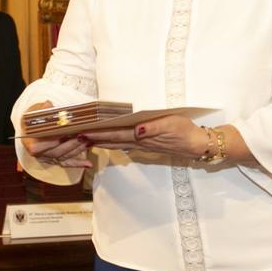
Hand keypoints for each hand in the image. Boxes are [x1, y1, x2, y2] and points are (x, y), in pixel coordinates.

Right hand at [21, 102, 91, 168]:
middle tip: (82, 136)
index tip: (63, 135)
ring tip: (88, 142)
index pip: (40, 146)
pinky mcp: (58, 161)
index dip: (52, 142)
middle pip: (56, 152)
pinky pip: (68, 163)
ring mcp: (50, 159)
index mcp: (32, 144)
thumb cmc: (34, 123)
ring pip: (64, 157)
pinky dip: (79, 163)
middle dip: (71, 144)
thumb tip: (48, 104)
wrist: (33, 132)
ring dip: (77, 150)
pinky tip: (89, 164)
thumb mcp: (34, 115)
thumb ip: (42, 110)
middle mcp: (41, 154)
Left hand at [81, 115, 206, 158]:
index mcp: (141, 135)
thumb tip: (137, 130)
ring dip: (100, 142)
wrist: (196, 144)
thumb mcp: (170, 125)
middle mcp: (138, 142)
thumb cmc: (184, 131)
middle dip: (93, 140)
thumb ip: (152, 128)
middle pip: (110, 141)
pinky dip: (111, 143)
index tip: (81, 133)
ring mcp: (141, 145)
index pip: (114, 134)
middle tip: (76, 138)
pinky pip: (123, 144)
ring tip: (85, 140)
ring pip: (115, 144)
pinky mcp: (146, 145)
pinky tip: (107, 142)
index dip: (97, 134)